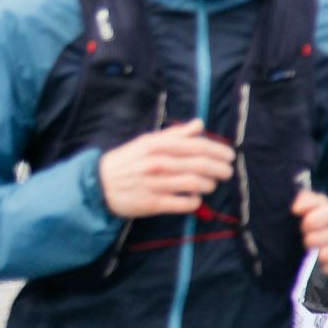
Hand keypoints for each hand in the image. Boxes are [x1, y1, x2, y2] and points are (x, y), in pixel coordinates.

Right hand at [97, 119, 233, 217]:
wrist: (98, 185)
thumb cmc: (126, 162)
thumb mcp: (146, 142)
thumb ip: (174, 134)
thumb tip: (199, 124)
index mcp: (156, 145)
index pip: (197, 146)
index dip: (219, 150)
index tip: (229, 155)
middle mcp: (157, 163)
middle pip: (201, 165)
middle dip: (220, 169)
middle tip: (226, 172)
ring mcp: (155, 184)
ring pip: (196, 184)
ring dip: (209, 185)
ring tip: (210, 185)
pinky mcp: (153, 204)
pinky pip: (184, 204)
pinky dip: (195, 202)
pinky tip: (195, 198)